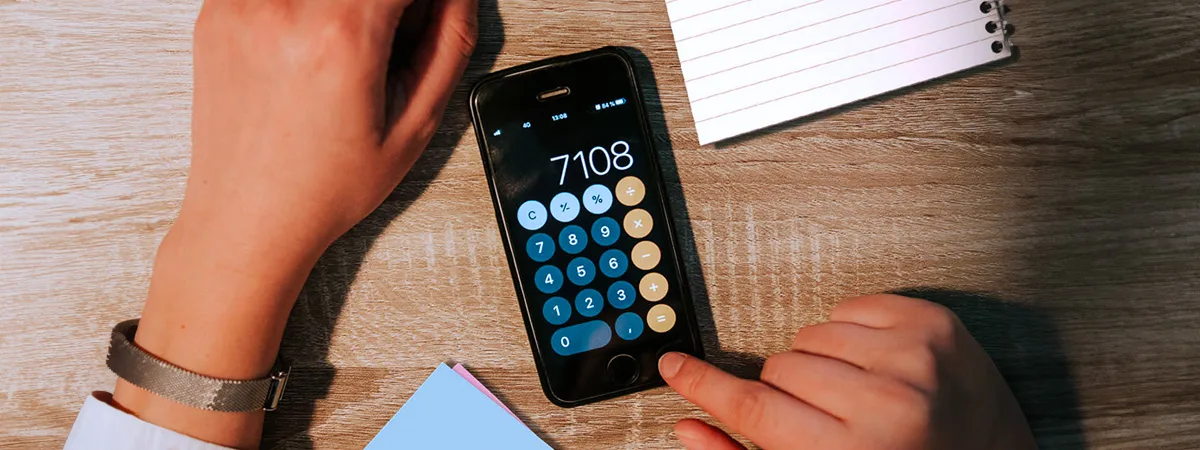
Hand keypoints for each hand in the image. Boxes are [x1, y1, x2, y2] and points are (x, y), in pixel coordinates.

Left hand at [112, 1, 476, 446]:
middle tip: (390, 39)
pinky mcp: (218, 12)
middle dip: (388, 3)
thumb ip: (449, 45)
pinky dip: (305, 9)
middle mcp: (286, 10)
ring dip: (349, 5)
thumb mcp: (413, 126)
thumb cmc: (323, 188)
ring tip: (350, 47)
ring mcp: (244, 6)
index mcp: (343, 37)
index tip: (427, 13)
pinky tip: (311, 50)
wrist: (247, 217)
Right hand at [659, 294, 1036, 449]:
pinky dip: (851, 335)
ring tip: (855, 394)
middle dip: (787, 393)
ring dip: (820, 363)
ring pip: (811, 334)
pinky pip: (850, 307)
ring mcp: (916, 357)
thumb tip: (689, 426)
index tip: (675, 365)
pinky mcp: (934, 323)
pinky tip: (875, 366)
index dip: (705, 385)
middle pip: (780, 369)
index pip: (754, 406)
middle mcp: (889, 403)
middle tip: (823, 418)